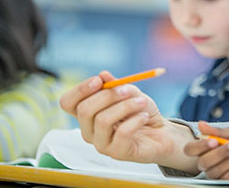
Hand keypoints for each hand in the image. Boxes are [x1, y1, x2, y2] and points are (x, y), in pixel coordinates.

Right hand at [59, 71, 197, 172]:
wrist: (161, 133)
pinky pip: (122, 133)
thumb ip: (116, 85)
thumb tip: (103, 75)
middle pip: (84, 110)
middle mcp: (89, 131)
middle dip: (108, 95)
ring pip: (103, 121)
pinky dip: (136, 120)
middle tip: (128, 90)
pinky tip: (144, 117)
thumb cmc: (141, 112)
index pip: (67, 103)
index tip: (99, 80)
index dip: (80, 90)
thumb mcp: (131, 93)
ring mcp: (101, 144)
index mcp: (87, 114)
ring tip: (142, 102)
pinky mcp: (117, 153)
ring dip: (125, 106)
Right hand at [183, 121, 228, 179]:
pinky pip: (224, 177)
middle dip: (219, 153)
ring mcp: (216, 173)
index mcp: (207, 148)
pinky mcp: (224, 182)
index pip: (191, 149)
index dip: (199, 146)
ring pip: (213, 170)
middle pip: (202, 161)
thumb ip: (218, 131)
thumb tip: (201, 124)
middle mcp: (208, 161)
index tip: (213, 140)